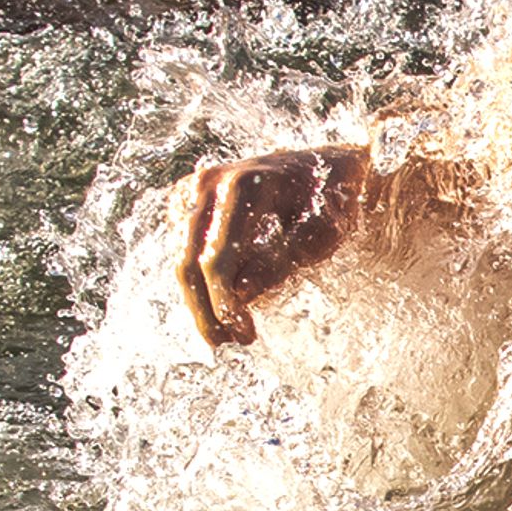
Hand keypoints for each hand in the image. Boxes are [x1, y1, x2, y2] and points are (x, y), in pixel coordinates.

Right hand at [177, 147, 369, 347]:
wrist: (328, 165)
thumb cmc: (330, 201)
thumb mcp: (318, 237)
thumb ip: (278, 264)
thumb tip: (240, 295)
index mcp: (243, 185)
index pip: (217, 259)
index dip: (224, 304)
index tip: (244, 335)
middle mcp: (209, 182)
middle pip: (188, 261)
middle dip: (205, 310)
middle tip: (225, 344)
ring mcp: (194, 188)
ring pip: (181, 257)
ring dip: (199, 300)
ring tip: (227, 333)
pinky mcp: (189, 199)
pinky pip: (184, 248)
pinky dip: (199, 280)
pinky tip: (225, 304)